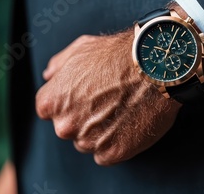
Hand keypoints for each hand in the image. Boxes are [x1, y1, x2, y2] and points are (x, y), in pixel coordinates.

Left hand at [36, 30, 181, 165]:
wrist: (154, 68)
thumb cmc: (118, 55)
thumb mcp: (81, 48)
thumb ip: (59, 65)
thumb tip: (50, 75)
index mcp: (52, 101)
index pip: (50, 110)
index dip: (70, 101)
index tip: (86, 95)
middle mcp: (65, 125)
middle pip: (70, 128)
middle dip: (84, 118)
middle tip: (108, 102)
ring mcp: (89, 141)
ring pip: (89, 143)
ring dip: (101, 132)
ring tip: (122, 110)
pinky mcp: (113, 153)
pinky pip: (108, 154)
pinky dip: (117, 143)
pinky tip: (129, 123)